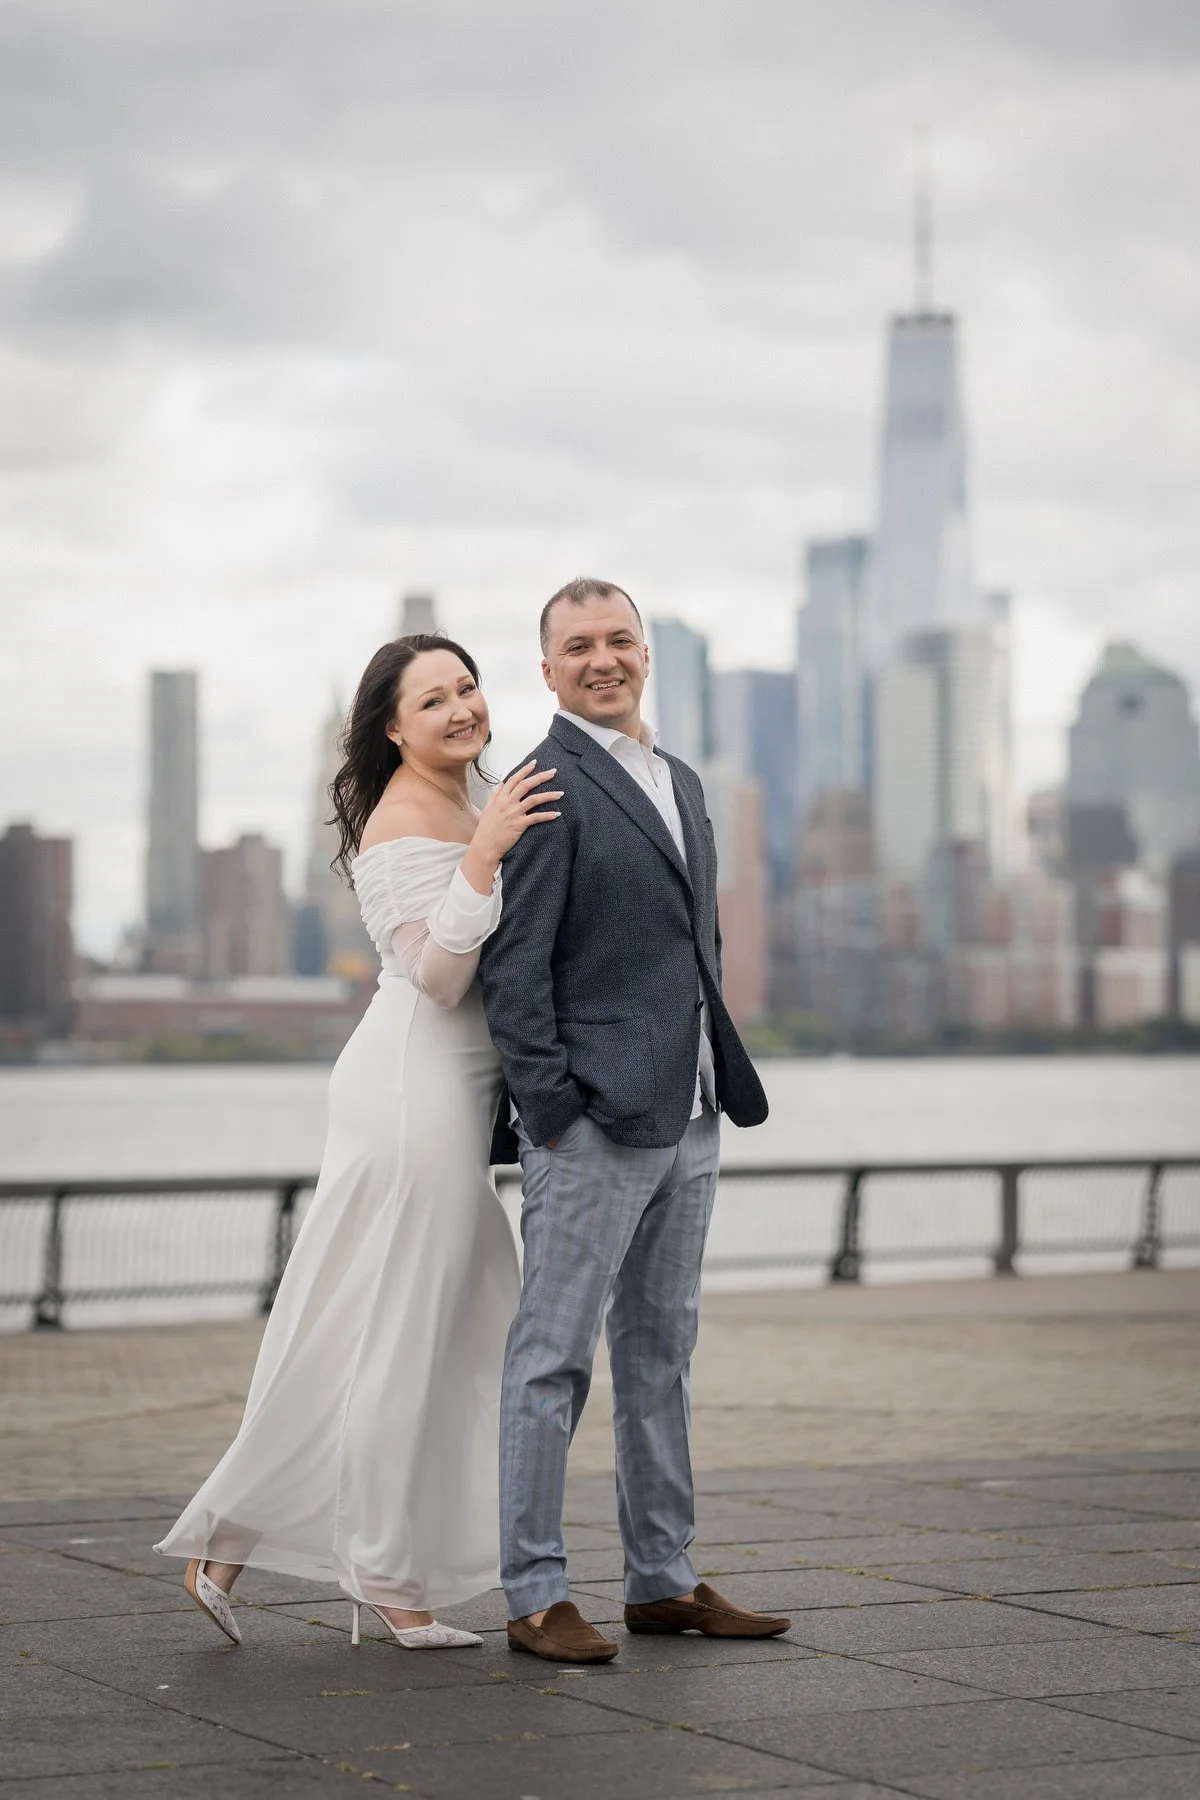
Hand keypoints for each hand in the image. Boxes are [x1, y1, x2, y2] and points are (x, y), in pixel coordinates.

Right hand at [459, 762, 562, 894]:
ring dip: (549, 795)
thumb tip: (502, 784)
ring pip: (534, 799)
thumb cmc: (486, 830)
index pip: (513, 779)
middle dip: (541, 777)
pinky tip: (557, 814)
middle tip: (554, 772)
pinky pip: (536, 818)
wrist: (484, 847)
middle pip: (526, 785)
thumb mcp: (488, 809)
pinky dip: (548, 815)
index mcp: (499, 798)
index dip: (524, 770)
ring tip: (561, 793)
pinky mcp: (519, 825)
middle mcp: (506, 803)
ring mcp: (513, 813)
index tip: (534, 763)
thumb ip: (496, 795)